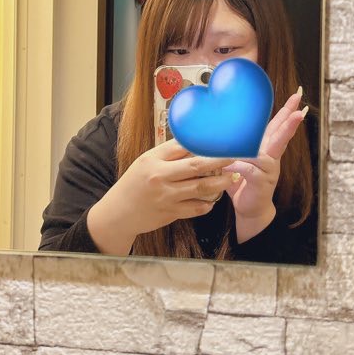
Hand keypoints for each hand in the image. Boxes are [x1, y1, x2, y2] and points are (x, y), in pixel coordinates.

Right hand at [87, 139, 229, 254]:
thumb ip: (168, 155)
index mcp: (152, 159)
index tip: (220, 141)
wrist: (118, 213)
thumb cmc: (133, 184)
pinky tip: (213, 199)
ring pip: (201, 188)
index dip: (203, 143)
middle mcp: (160, 176)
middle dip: (219, 161)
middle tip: (235, 157)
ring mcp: (166, 196)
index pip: (182, 146)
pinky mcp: (171, 213)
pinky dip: (207, 204)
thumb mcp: (145, 163)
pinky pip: (196, 208)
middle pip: (196, 166)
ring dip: (220, 183)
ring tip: (233, 178)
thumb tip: (195, 144)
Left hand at [223, 87, 307, 242]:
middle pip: (281, 134)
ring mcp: (269, 169)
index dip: (285, 112)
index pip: (276, 126)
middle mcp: (270, 157)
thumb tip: (212, 128)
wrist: (249, 209)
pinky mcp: (261, 181)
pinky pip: (249, 169)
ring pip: (269, 149)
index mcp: (265, 149)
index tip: (296, 97)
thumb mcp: (235, 160)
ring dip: (275, 136)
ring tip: (281, 128)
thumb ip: (230, 146)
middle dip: (290, 119)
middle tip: (299, 105)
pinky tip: (230, 163)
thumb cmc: (240, 183)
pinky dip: (238, 165)